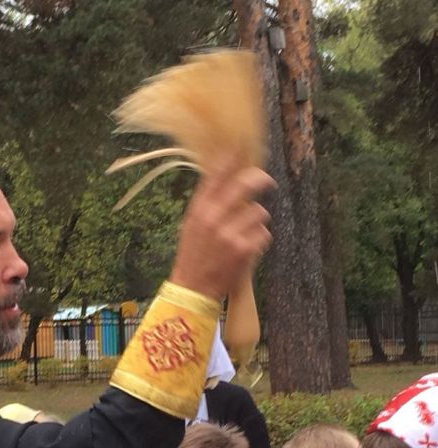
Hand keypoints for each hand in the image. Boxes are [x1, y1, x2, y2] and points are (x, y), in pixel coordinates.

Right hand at [170, 160, 274, 298]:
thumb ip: (209, 202)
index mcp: (199, 209)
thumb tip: (229, 176)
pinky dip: (260, 240)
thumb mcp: (193, 224)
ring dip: (257, 222)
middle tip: (267, 182)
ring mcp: (230, 233)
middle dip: (261, 179)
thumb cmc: (194, 256)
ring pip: (260, 212)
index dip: (234, 157)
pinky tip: (248, 248)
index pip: (218, 173)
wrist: (192, 289)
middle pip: (246, 183)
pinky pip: (264, 233)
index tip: (243, 147)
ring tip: (245, 234)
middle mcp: (214, 217)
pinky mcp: (244, 249)